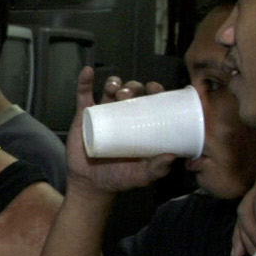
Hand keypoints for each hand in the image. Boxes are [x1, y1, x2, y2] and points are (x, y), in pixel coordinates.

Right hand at [65, 67, 178, 196]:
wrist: (90, 184)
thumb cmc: (119, 178)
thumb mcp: (141, 175)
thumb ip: (156, 169)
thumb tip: (172, 156)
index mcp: (142, 124)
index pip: (152, 100)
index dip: (155, 90)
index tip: (155, 88)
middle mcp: (124, 114)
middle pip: (132, 92)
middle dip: (133, 86)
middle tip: (131, 93)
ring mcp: (103, 113)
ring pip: (111, 90)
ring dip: (115, 83)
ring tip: (114, 89)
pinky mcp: (84, 115)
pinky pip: (83, 94)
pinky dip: (85, 81)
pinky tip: (88, 71)